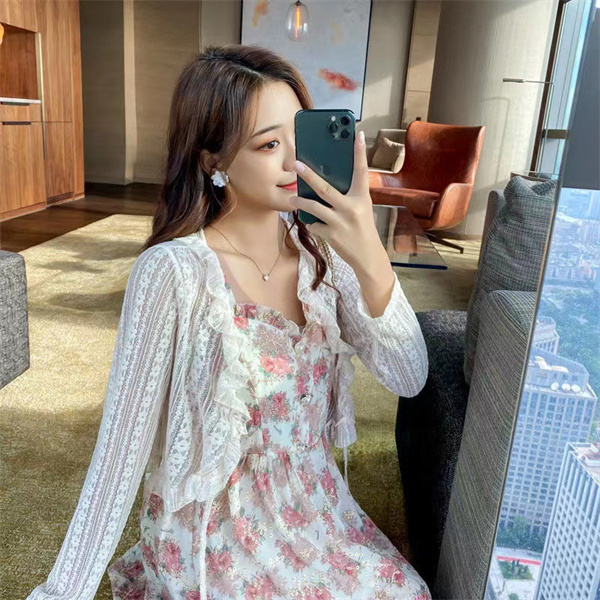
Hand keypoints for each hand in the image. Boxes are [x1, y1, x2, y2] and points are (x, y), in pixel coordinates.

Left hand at [288, 129, 382, 270]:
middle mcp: (351, 208)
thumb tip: (326, 183)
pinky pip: (314, 225)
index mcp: (362, 198)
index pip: (361, 171)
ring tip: (292, 199)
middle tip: (296, 164)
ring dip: (300, 202)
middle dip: (308, 175)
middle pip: (325, 188)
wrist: (367, 256)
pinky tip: (315, 224)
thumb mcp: (362, 209)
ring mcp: (340, 222)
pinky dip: (312, 223)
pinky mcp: (331, 235)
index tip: (357, 135)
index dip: (359, 153)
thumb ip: (348, 195)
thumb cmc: (362, 228)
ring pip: (314, 207)